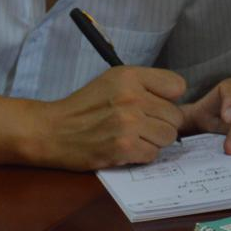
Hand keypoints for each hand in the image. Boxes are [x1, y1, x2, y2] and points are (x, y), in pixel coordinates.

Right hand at [35, 65, 186, 170]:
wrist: (53, 131)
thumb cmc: (85, 107)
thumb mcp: (113, 80)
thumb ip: (145, 84)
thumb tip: (178, 99)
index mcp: (130, 76)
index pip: (177, 85)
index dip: (169, 98)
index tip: (154, 105)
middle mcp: (131, 96)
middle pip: (175, 115)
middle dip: (161, 123)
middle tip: (140, 126)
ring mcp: (128, 122)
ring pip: (168, 136)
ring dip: (154, 141)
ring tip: (133, 137)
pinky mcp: (123, 147)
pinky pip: (153, 154)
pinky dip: (142, 155)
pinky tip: (126, 148)